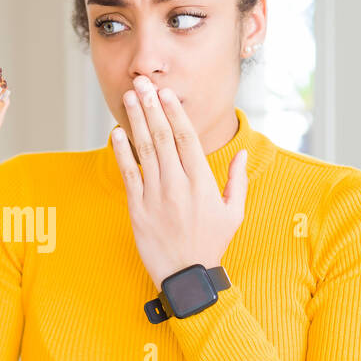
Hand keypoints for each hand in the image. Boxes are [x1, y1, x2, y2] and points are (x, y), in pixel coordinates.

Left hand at [109, 75, 246, 290]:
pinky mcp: (138, 209)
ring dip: (136, 121)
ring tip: (129, 98)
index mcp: (201, 182)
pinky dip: (121, 152)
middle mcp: (178, 185)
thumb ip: (237, 180)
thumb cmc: (211, 244)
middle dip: (151, 107)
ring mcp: (156, 196)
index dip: (174, 112)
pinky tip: (116, 133)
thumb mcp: (233, 213)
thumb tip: (244, 153)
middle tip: (142, 83)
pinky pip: (128, 175)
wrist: (187, 276)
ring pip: (144, 151)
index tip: (165, 93)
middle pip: (163, 137)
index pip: (186, 138)